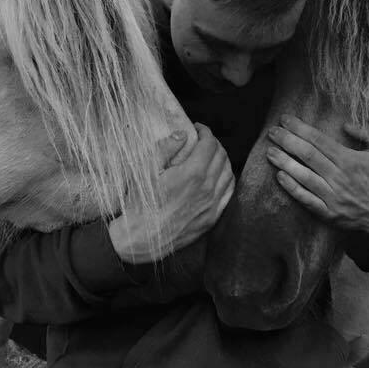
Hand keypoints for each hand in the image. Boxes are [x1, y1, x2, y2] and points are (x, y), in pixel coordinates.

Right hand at [109, 123, 233, 262]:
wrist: (141, 238)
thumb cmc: (140, 203)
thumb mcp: (146, 170)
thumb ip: (166, 148)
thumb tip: (182, 134)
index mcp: (192, 174)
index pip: (209, 144)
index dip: (205, 132)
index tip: (198, 128)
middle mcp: (207, 189)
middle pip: (221, 156)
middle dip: (214, 143)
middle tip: (203, 140)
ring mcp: (212, 205)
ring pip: (228, 173)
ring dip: (222, 159)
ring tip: (211, 155)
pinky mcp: (211, 218)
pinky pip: (228, 192)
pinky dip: (226, 178)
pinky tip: (218, 175)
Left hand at [265, 116, 368, 235]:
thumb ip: (368, 132)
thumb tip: (346, 125)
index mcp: (350, 160)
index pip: (319, 140)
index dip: (300, 129)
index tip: (285, 119)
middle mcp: (339, 177)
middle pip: (308, 155)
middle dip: (287, 141)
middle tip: (272, 132)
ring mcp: (332, 196)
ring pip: (303, 176)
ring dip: (284, 162)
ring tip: (269, 152)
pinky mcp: (328, 213)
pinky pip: (306, 199)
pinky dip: (291, 187)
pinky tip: (279, 176)